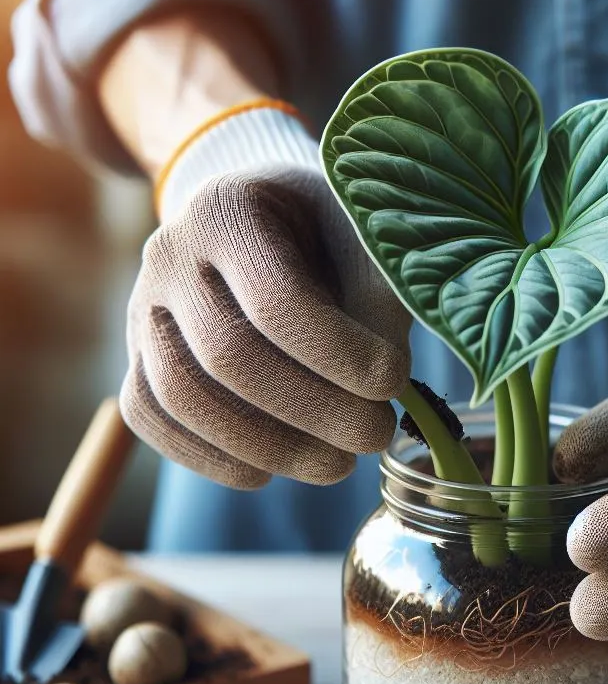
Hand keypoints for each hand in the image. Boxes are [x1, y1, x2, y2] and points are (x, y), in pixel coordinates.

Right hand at [120, 111, 410, 488]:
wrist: (262, 220)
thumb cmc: (324, 232)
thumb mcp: (361, 241)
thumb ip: (377, 304)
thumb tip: (385, 388)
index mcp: (229, 212)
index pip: (276, 300)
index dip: (339, 354)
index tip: (395, 382)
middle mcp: (170, 257)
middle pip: (228, 355)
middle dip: (314, 411)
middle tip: (374, 435)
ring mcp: (143, 309)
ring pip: (181, 395)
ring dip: (268, 447)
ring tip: (337, 465)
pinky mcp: (137, 357)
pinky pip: (152, 417)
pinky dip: (211, 457)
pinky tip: (271, 471)